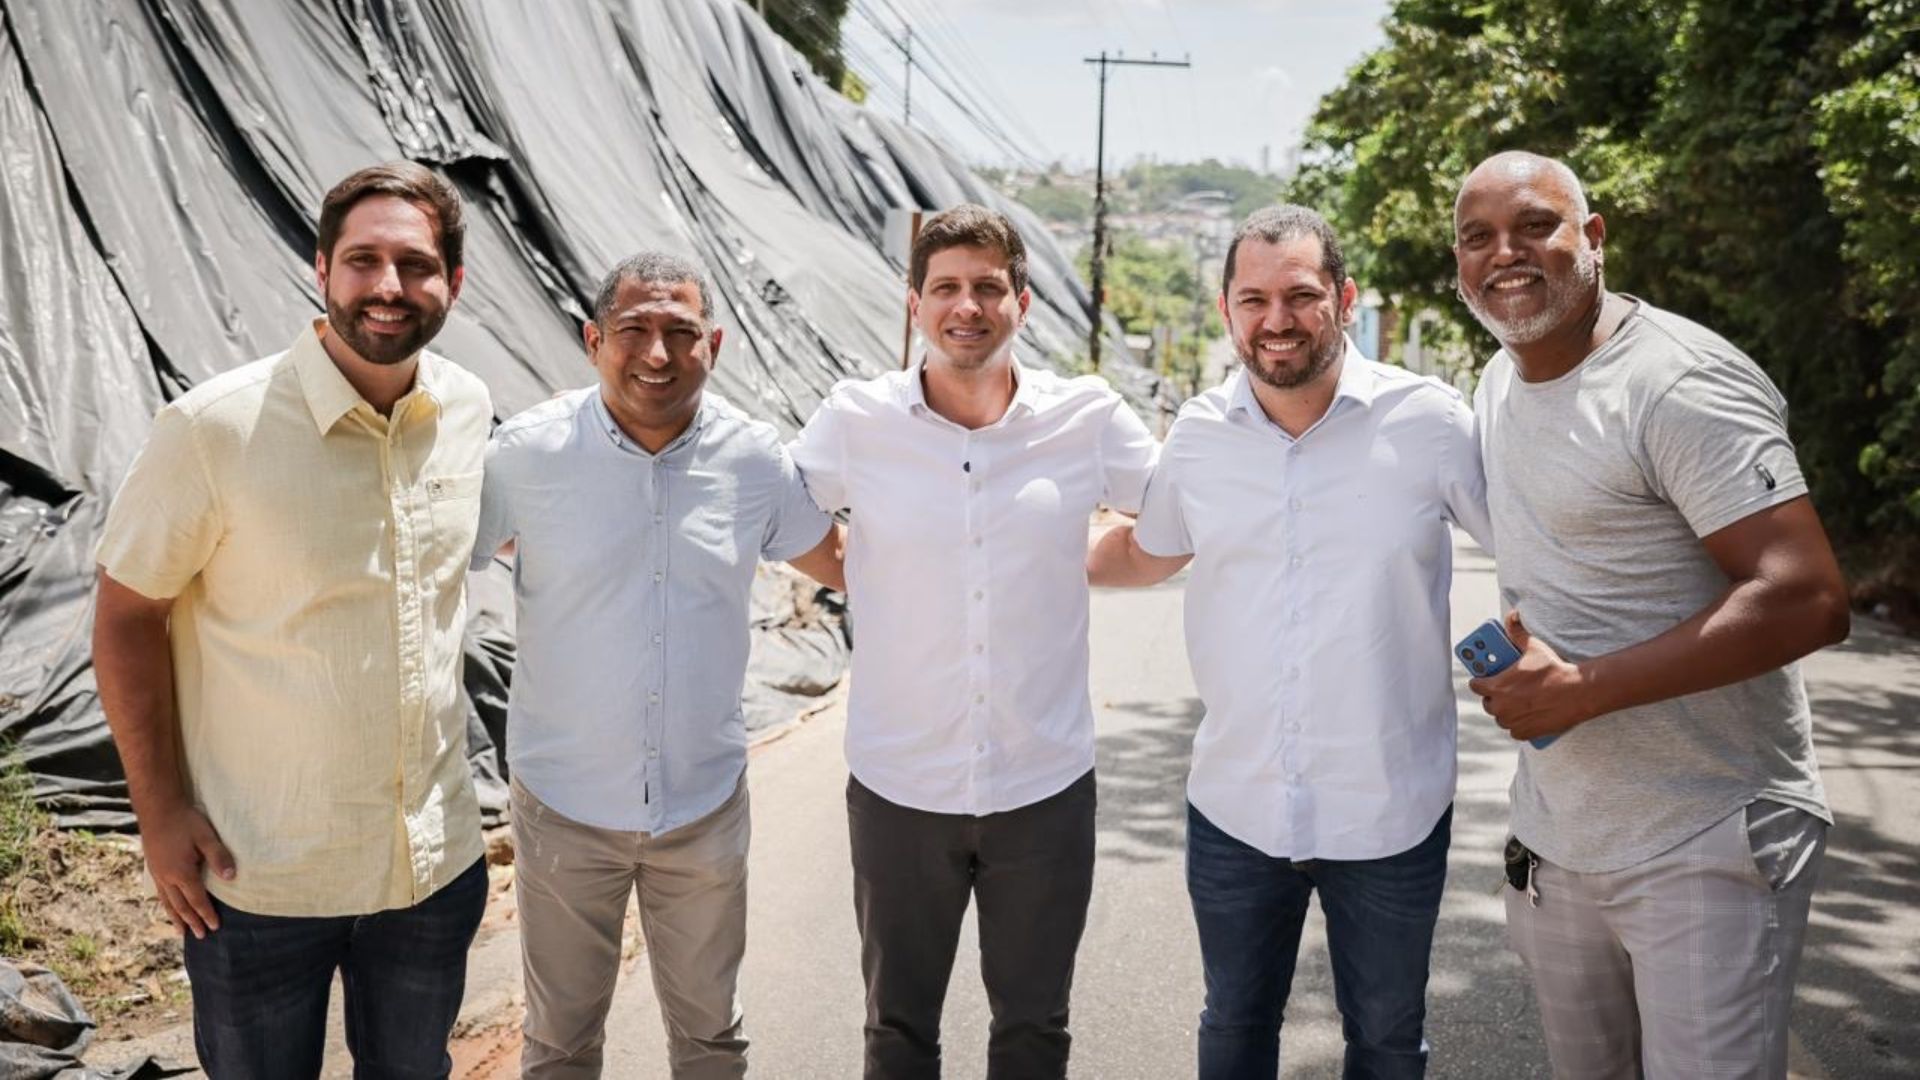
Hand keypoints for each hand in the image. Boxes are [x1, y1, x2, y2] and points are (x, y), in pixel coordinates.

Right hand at [140, 802, 235, 937]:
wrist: (157, 809)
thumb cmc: (185, 821)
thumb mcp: (206, 837)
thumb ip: (219, 857)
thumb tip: (232, 877)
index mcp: (182, 873)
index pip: (197, 900)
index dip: (207, 914)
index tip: (215, 927)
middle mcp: (167, 878)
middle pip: (181, 906)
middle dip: (192, 921)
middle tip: (200, 936)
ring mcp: (158, 874)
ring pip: (167, 902)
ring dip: (176, 918)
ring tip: (181, 932)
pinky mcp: (153, 868)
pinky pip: (160, 893)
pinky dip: (165, 905)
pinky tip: (168, 907)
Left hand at [1466, 610, 1601, 742]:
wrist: (1577, 692)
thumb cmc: (1554, 669)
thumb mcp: (1533, 647)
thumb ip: (1517, 633)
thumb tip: (1512, 615)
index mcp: (1496, 687)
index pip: (1475, 685)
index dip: (1479, 680)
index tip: (1484, 677)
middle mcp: (1500, 707)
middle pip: (1488, 703)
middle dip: (1493, 696)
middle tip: (1504, 688)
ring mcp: (1512, 722)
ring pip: (1501, 718)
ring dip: (1505, 711)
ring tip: (1517, 701)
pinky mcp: (1525, 732)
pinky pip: (1514, 730)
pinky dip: (1518, 725)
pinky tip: (1526, 715)